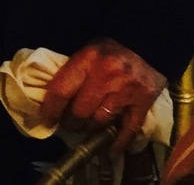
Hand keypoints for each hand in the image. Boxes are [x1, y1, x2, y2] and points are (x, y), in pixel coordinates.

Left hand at [39, 38, 166, 154]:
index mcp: (87, 59)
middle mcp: (106, 75)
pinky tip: (110, 149)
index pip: (62, 90)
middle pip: (80, 111)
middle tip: (67, 123)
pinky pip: (128, 129)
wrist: (147, 43)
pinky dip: (117, 142)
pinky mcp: (144, 102)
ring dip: (89, 128)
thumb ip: (73, 70)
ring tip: (84, 128)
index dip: (51, 109)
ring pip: (100, 121)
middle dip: (70, 121)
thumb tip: (53, 96)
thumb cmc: (110, 48)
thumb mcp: (87, 50)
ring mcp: (126, 91)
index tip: (46, 119)